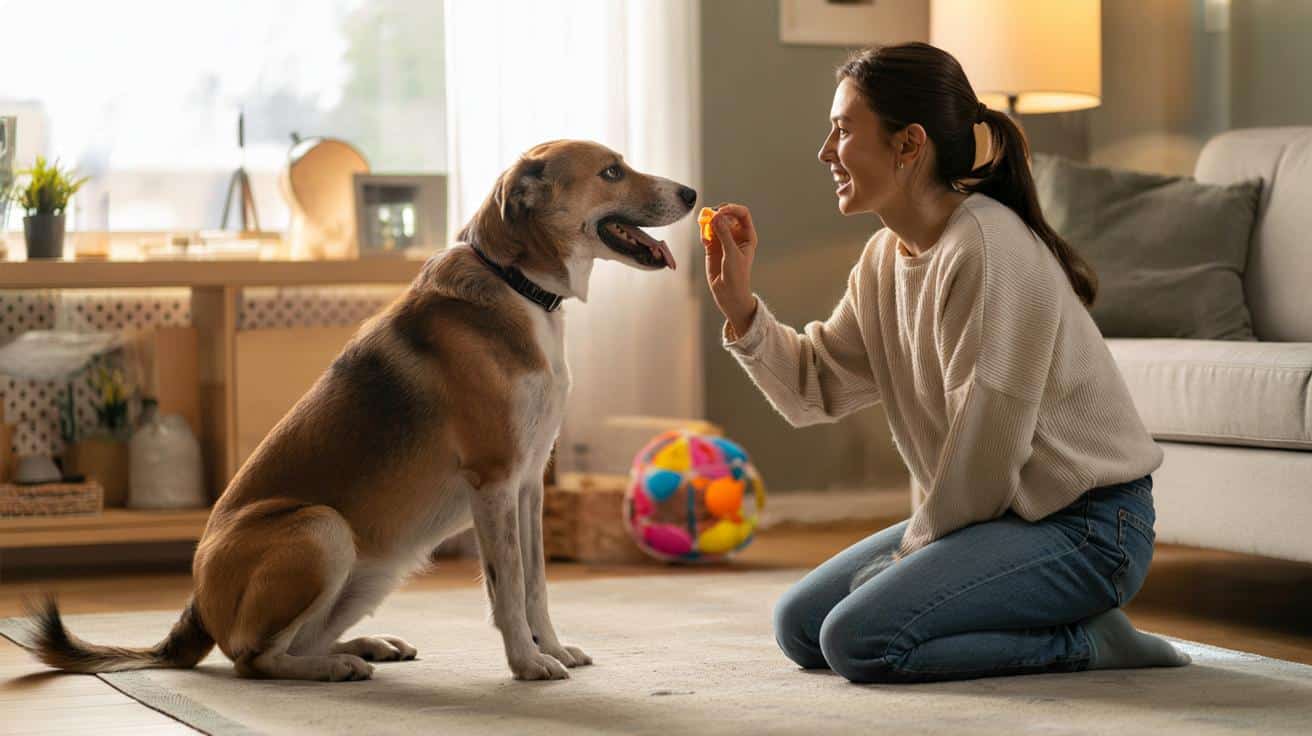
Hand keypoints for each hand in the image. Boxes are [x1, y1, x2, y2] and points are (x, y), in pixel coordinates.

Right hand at [701, 203, 758, 336]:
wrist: (728, 293)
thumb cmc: (737, 276)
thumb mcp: (732, 254)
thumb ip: (724, 235)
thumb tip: (716, 218)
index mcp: (747, 235)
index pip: (742, 214)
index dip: (732, 209)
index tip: (721, 211)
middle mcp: (736, 235)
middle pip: (727, 215)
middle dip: (718, 214)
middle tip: (709, 217)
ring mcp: (723, 240)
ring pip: (715, 223)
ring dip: (708, 222)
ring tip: (703, 226)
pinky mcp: (712, 246)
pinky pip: (707, 233)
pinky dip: (704, 233)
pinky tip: (704, 240)